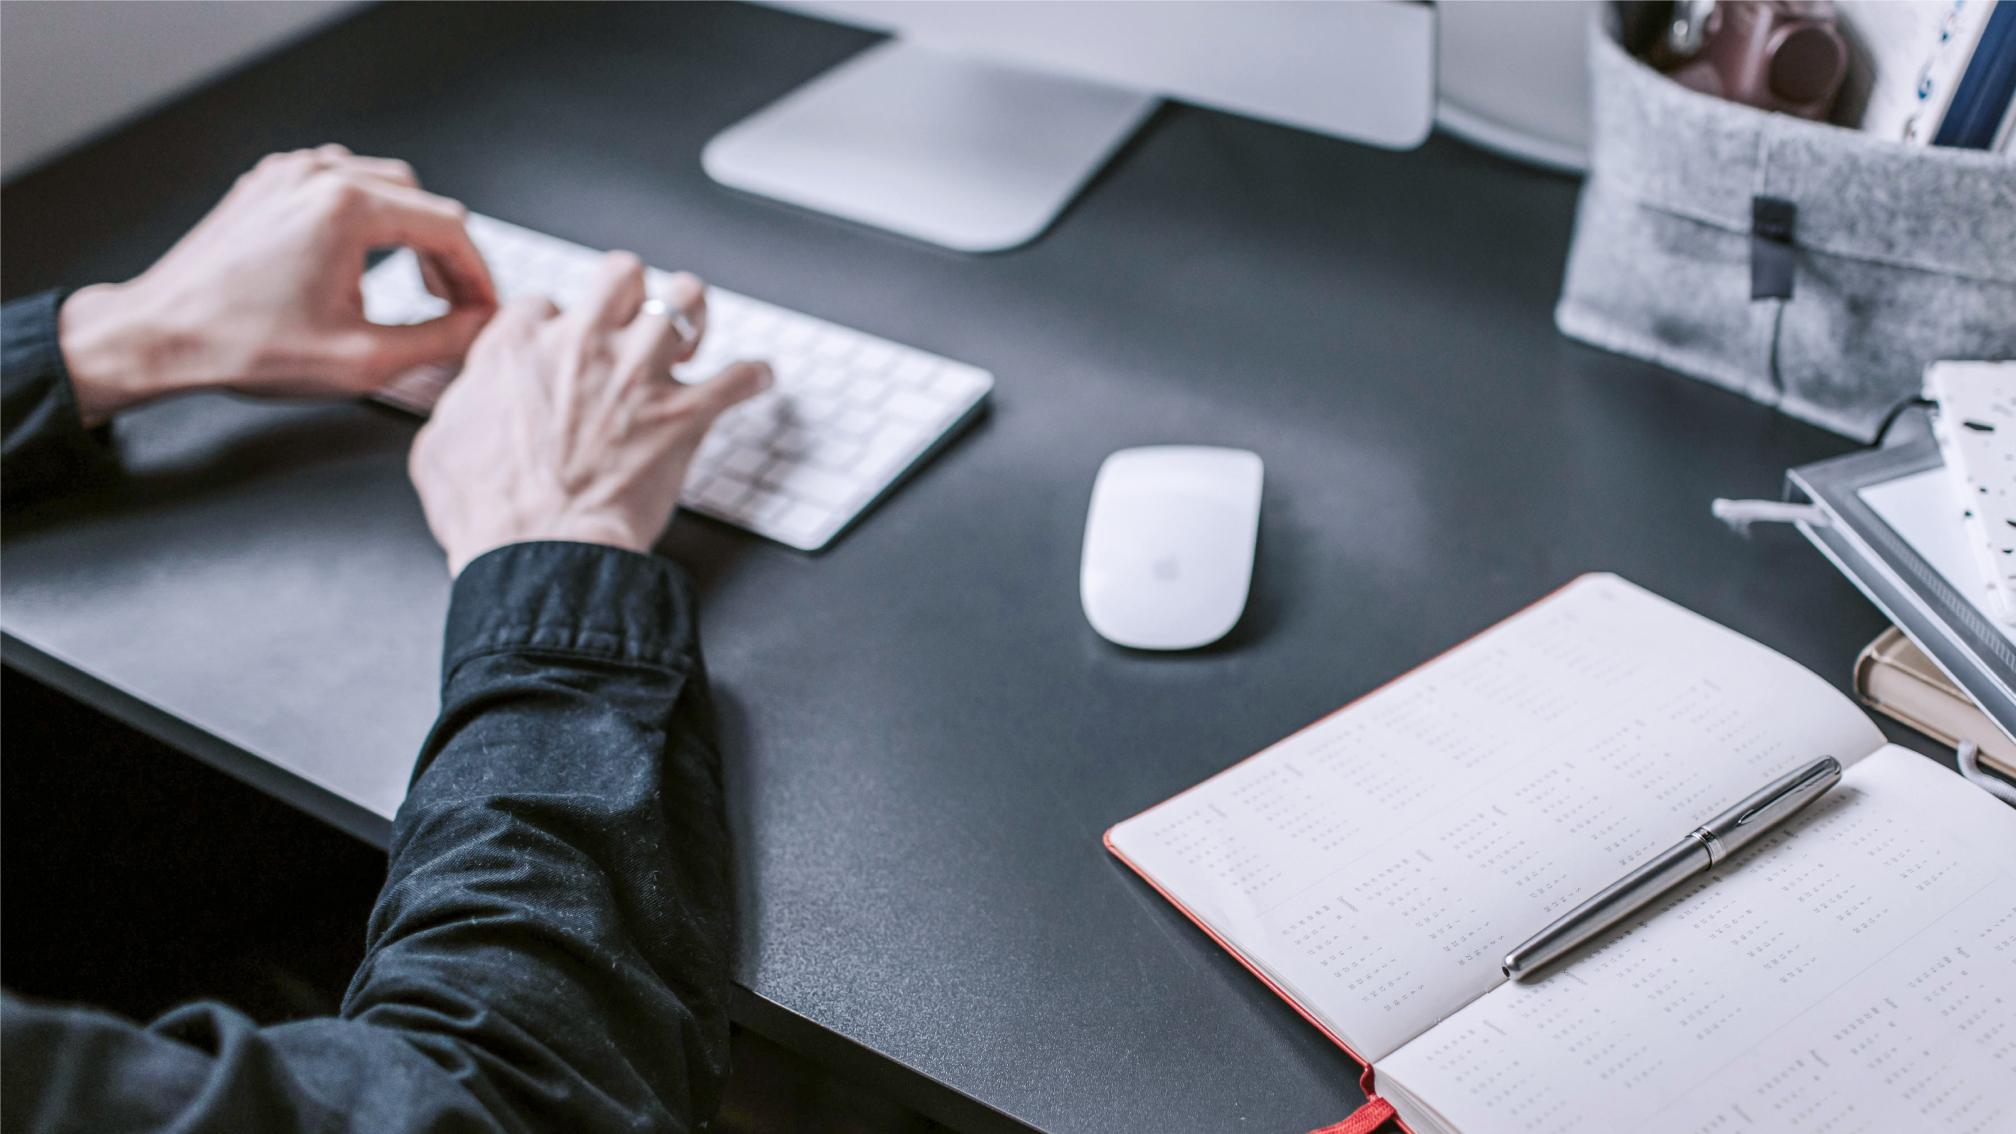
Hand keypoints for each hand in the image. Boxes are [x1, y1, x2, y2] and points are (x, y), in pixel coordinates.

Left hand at [58, 145, 496, 423]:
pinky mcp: (266, 184)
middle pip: (420, 199)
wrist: (161, 335)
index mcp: (347, 208)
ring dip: (409, 230)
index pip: (448, 226)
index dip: (478, 274)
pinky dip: (366, 215)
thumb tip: (479, 326)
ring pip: (382, 184)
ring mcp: (288, 174)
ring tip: (414, 282)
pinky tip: (362, 257)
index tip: (483, 309)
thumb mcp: (364, 360)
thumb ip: (440, 339)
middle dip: (446, 253)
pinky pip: (337, 181)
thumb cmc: (245, 346)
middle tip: (452, 303)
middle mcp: (319, 176)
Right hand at [409, 252, 771, 574]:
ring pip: (686, 300)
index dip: (558, 326)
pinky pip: (738, 378)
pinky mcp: (684, 413)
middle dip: (633, 291)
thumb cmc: (488, 511)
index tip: (566, 350)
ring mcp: (638, 374)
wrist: (540, 551)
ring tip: (696, 332)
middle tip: (638, 318)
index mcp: (520, 346)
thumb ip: (463, 405)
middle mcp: (584, 344)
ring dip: (695, 314)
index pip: (546, 304)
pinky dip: (752, 377)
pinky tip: (757, 378)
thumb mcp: (440, 445)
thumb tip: (473, 400)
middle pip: (622, 274)